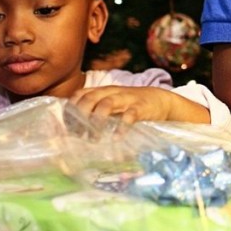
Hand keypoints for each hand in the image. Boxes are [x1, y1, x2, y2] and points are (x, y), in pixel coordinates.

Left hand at [70, 86, 210, 124]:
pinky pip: (130, 115)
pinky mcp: (142, 107)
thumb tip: (74, 132)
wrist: (160, 100)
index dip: (71, 110)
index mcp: (103, 92)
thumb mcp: (112, 105)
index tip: (69, 128)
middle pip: (90, 98)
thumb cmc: (131, 106)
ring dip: (97, 121)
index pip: (80, 95)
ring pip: (106, 103)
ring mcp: (127, 98)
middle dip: (81, 116)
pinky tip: (117, 138)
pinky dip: (122, 126)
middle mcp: (112, 92)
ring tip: (94, 139)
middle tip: (80, 135)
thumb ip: (96, 112)